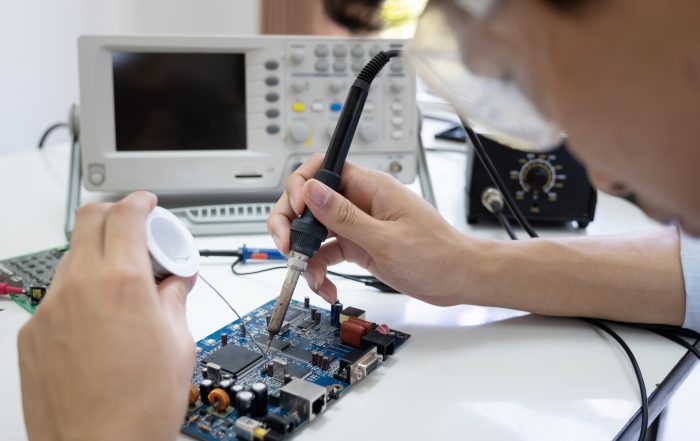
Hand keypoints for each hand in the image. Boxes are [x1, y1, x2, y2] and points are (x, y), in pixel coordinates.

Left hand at [18, 192, 195, 440]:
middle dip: (115, 216)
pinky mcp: (33, 335)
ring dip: (98, 258)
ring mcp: (49, 310)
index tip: (148, 206)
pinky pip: (57, 295)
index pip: (125, 215)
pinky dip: (80, 292)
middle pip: (88, 221)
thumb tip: (176, 282)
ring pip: (72, 259)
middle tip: (138, 237)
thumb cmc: (139, 407)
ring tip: (125, 289)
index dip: (141, 203)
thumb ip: (174, 299)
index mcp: (121, 282)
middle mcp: (78, 287)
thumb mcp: (179, 343)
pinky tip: (101, 322)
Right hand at [268, 154, 481, 305]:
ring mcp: (358, 224)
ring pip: (314, 230)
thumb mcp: (386, 239)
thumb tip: (312, 191)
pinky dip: (320, 270)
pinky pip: (327, 252)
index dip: (301, 186)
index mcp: (370, 187)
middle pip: (310, 201)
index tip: (296, 212)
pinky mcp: (358, 245)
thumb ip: (345, 217)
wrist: (458, 278)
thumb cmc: (437, 254)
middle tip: (287, 247)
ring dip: (305, 255)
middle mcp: (360, 202)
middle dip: (292, 224)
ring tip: (312, 278)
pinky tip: (326, 287)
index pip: (323, 168)